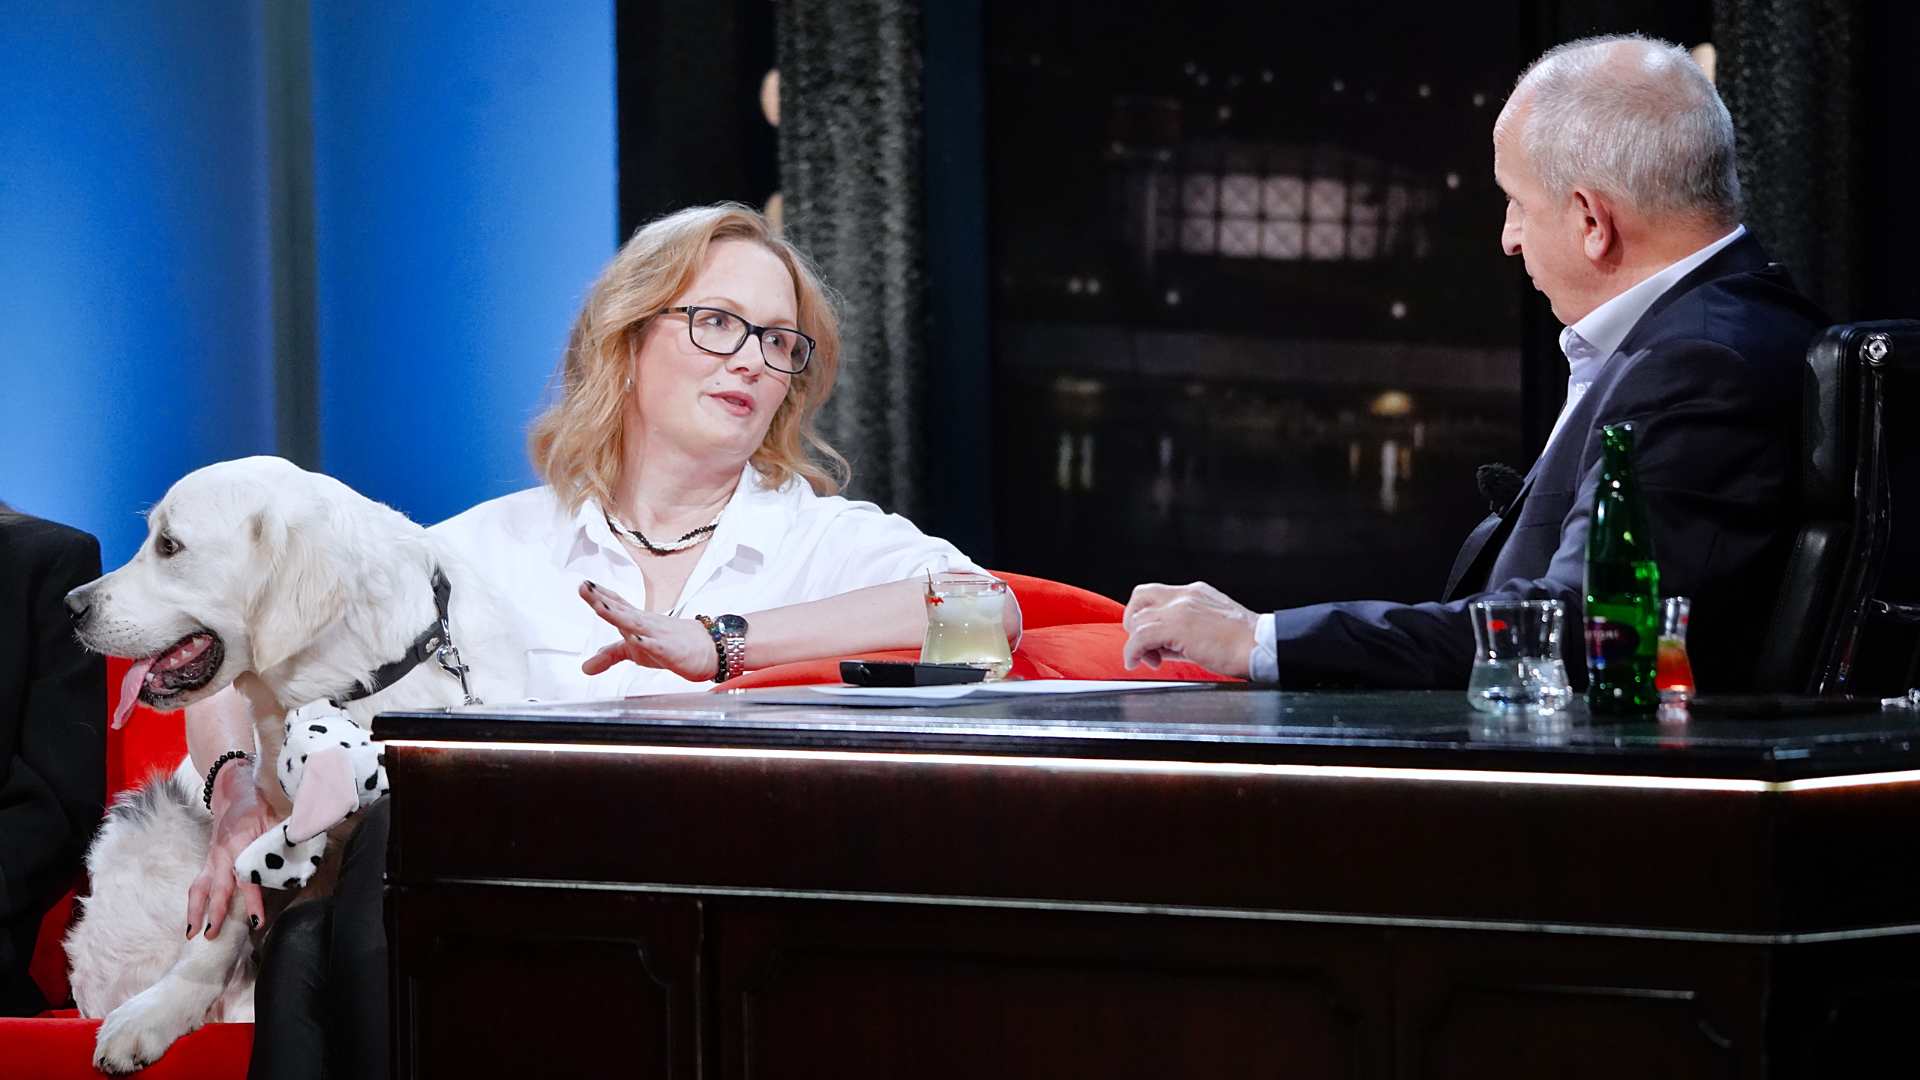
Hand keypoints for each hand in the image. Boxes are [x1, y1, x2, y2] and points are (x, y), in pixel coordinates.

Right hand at [186, 760, 269, 939]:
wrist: (231, 792)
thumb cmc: (256, 806)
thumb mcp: (274, 819)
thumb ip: (284, 840)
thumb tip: (304, 861)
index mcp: (239, 844)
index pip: (246, 878)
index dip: (252, 901)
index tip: (256, 921)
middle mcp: (220, 854)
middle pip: (217, 888)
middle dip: (215, 913)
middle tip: (213, 935)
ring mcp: (211, 859)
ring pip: (198, 888)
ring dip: (194, 911)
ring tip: (191, 934)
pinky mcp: (207, 862)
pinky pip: (197, 885)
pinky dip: (194, 903)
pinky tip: (192, 921)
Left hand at [578, 580, 720, 680]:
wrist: (706, 649)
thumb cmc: (667, 645)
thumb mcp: (634, 651)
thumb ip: (610, 655)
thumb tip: (584, 668)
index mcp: (636, 621)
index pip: (616, 604)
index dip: (599, 594)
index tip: (583, 585)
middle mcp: (645, 623)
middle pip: (621, 609)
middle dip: (602, 598)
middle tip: (584, 587)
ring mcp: (657, 635)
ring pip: (635, 624)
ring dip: (617, 615)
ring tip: (600, 607)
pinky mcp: (670, 651)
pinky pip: (657, 646)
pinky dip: (646, 643)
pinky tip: (636, 640)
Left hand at [1122, 581, 1258, 678]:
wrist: (1262, 646)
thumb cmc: (1244, 643)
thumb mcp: (1209, 627)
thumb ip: (1182, 632)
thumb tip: (1158, 647)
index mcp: (1194, 593)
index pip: (1156, 594)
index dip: (1146, 615)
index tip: (1151, 638)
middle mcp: (1185, 595)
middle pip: (1140, 597)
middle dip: (1134, 622)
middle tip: (1142, 644)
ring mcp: (1180, 608)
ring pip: (1138, 620)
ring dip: (1137, 643)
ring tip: (1151, 660)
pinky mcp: (1177, 626)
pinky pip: (1140, 637)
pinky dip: (1132, 651)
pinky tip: (1135, 662)